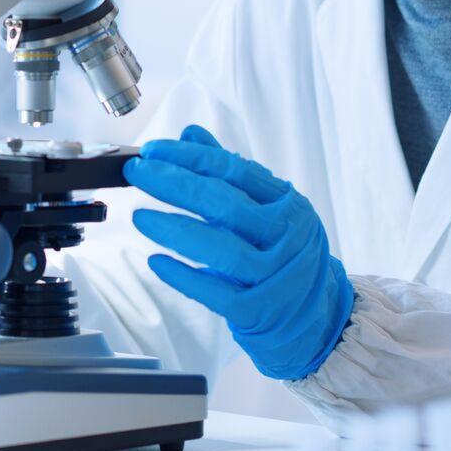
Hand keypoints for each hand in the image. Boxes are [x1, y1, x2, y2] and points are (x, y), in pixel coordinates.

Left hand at [124, 124, 352, 380]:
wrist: (312, 315)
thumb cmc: (279, 254)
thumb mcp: (263, 208)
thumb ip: (226, 172)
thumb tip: (190, 134)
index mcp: (287, 202)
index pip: (235, 171)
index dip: (191, 158)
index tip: (153, 150)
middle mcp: (287, 236)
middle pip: (226, 205)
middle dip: (176, 185)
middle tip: (138, 173)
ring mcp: (276, 275)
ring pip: (223, 250)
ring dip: (176, 230)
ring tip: (140, 217)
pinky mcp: (260, 310)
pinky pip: (217, 294)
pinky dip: (185, 277)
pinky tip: (157, 262)